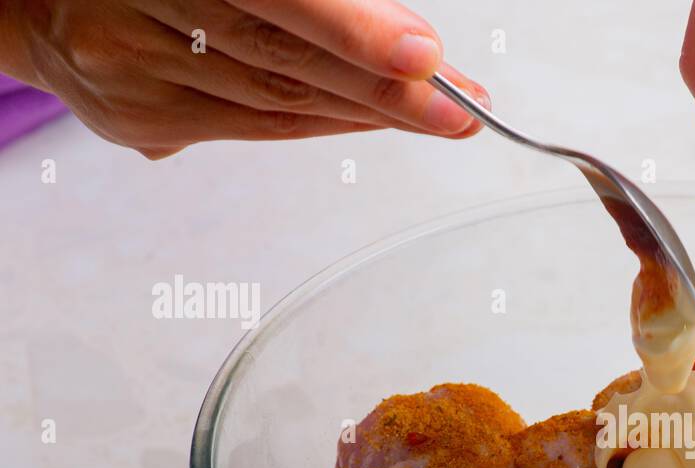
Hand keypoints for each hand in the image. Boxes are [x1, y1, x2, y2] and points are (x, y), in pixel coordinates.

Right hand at [0, 0, 487, 158]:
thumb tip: (394, 34)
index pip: (276, 2)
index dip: (355, 31)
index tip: (424, 54)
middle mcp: (135, 12)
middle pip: (281, 60)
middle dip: (384, 87)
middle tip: (459, 104)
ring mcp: (132, 72)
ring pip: (274, 101)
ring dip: (367, 112)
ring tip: (438, 114)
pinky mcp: (139, 118)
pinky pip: (254, 126)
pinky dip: (321, 123)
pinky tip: (373, 120)